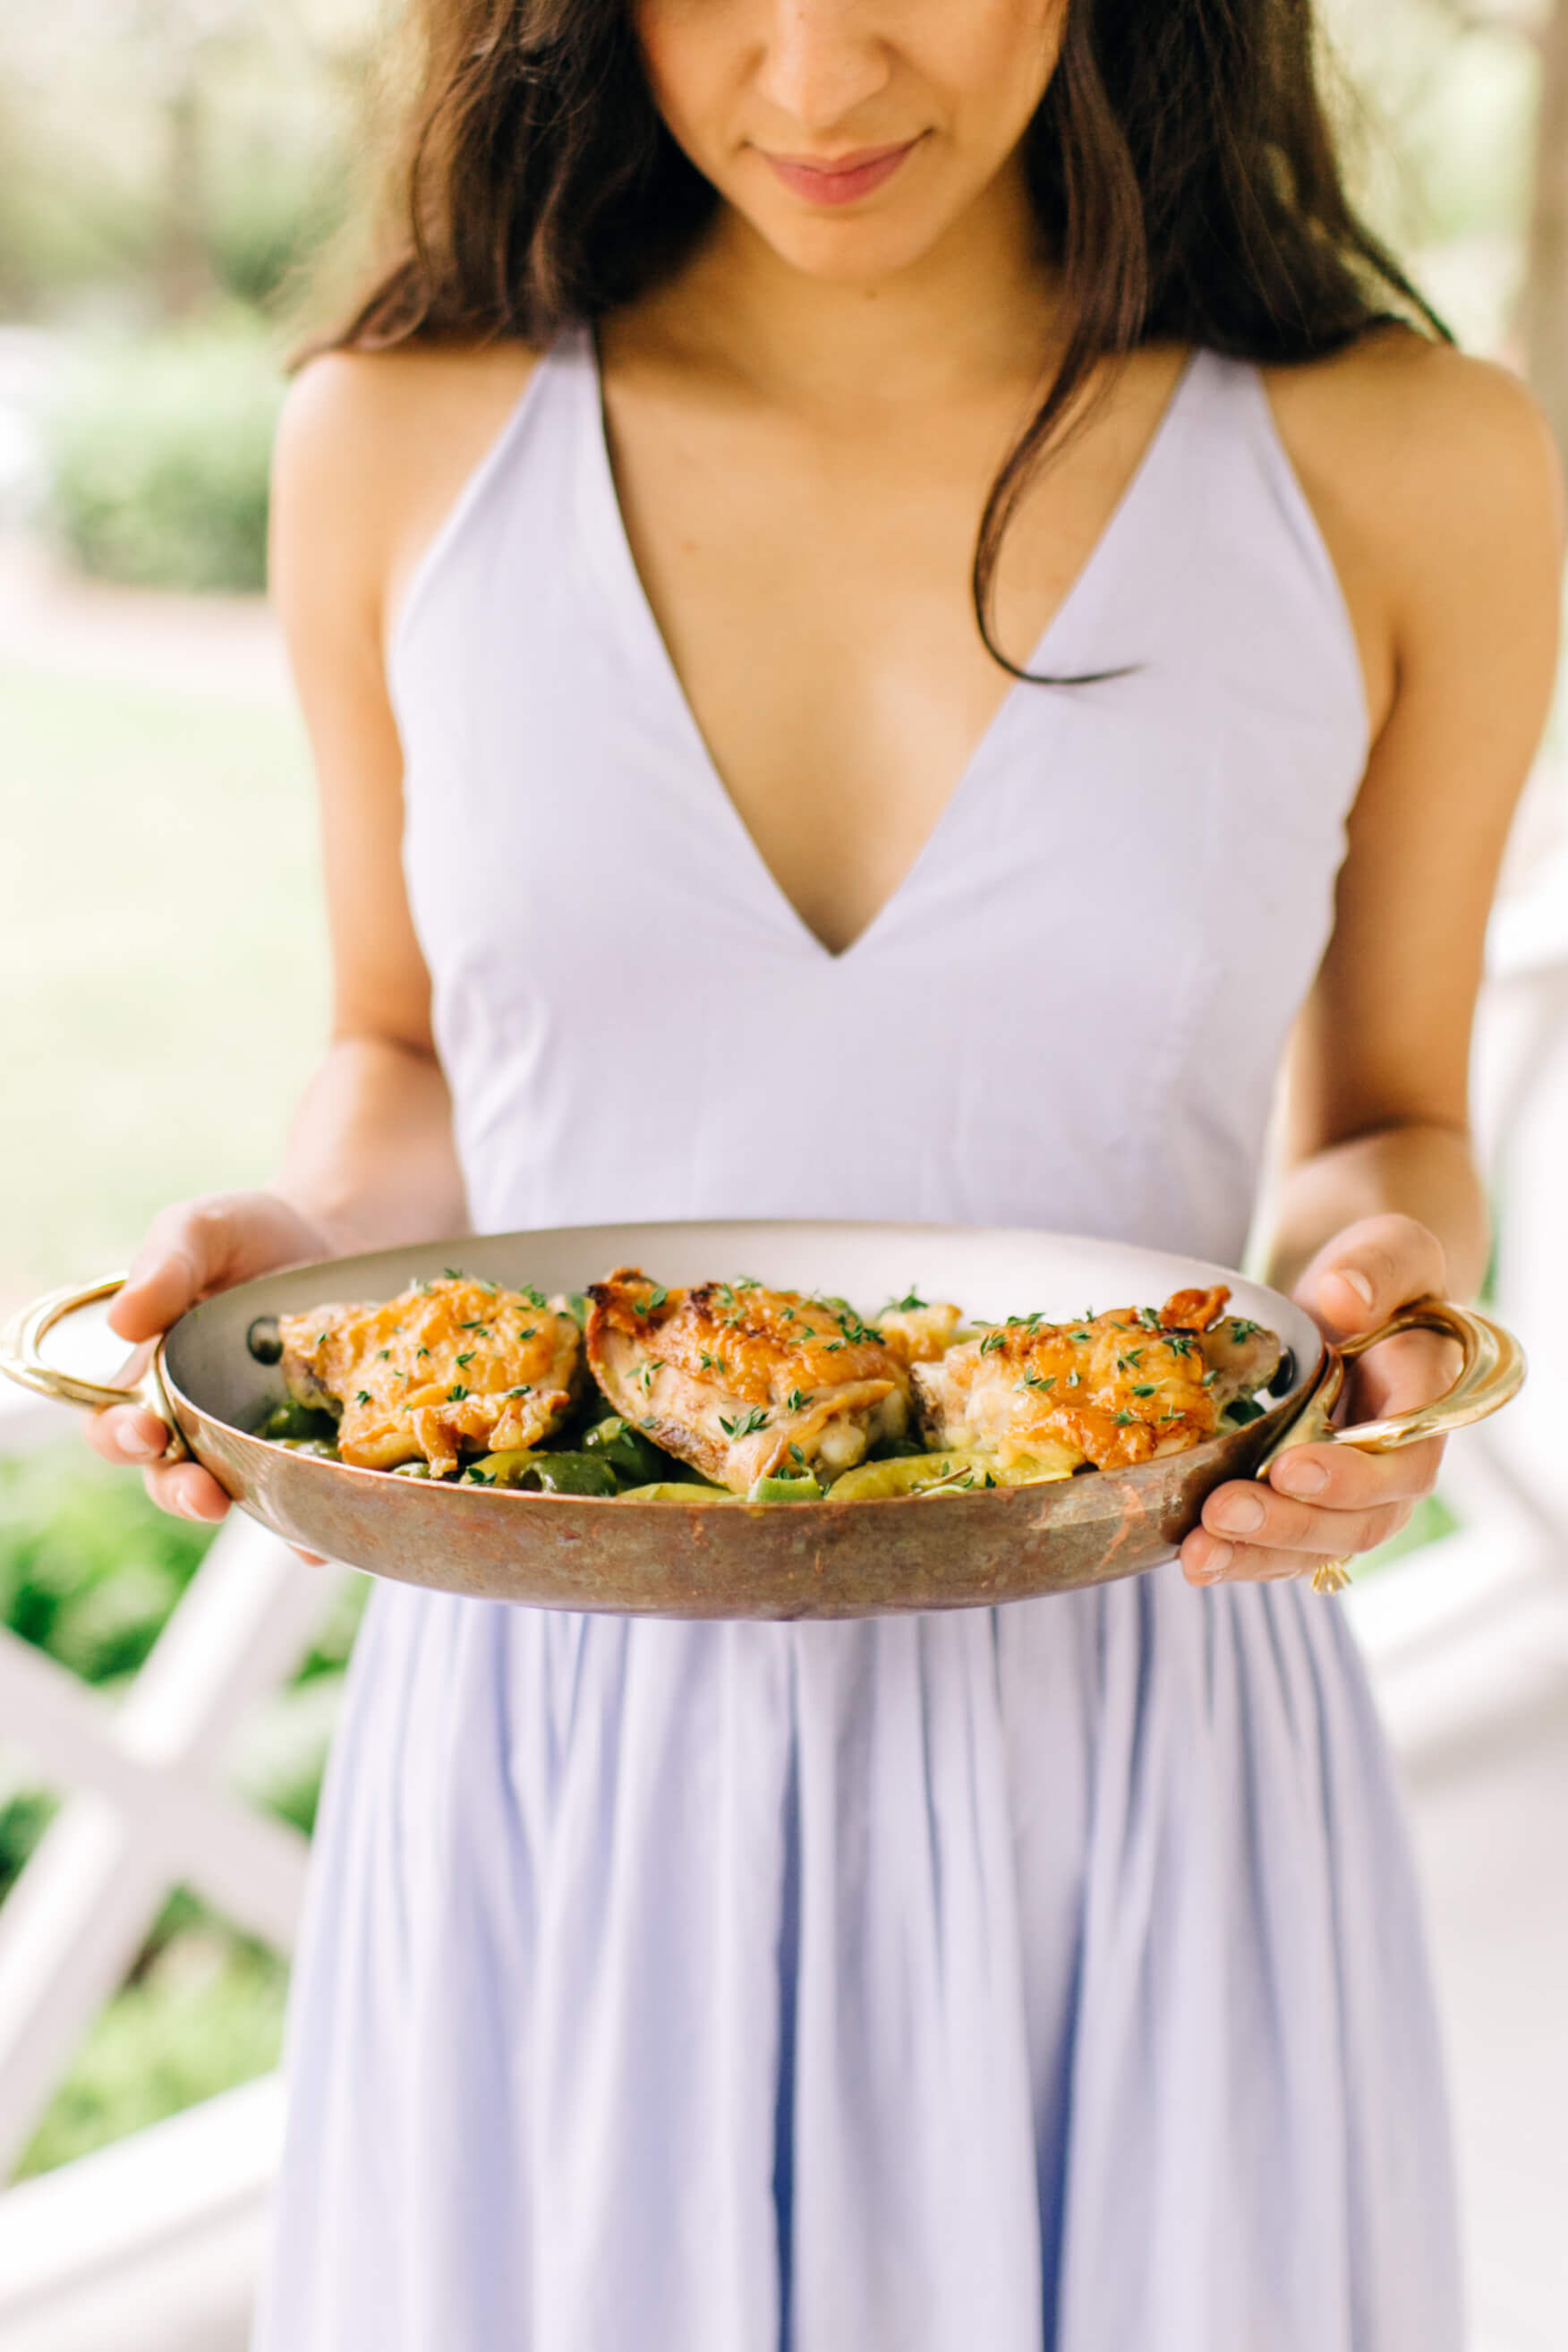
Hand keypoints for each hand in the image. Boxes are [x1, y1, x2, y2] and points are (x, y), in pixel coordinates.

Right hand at [85, 1190, 331, 1526]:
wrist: (344, 1236)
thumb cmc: (254, 1235)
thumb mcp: (203, 1231)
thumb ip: (165, 1266)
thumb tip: (122, 1322)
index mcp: (154, 1379)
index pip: (117, 1425)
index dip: (121, 1437)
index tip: (145, 1430)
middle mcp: (201, 1422)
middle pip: (173, 1477)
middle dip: (182, 1492)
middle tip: (203, 1494)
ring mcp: (261, 1440)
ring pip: (245, 1494)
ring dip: (257, 1512)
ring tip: (280, 1523)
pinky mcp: (319, 1445)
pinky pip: (314, 1490)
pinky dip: (320, 1515)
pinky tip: (336, 1526)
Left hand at [1180, 1213, 1455, 1587]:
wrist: (1347, 1300)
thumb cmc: (1376, 1273)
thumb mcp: (1389, 1249)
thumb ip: (1376, 1269)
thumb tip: (1344, 1297)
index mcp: (1425, 1407)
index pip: (1402, 1461)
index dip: (1351, 1476)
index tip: (1292, 1467)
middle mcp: (1395, 1465)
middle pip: (1357, 1521)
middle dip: (1289, 1524)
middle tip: (1223, 1512)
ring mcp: (1350, 1494)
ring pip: (1314, 1546)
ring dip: (1255, 1555)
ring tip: (1197, 1555)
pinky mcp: (1305, 1502)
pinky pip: (1280, 1547)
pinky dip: (1238, 1557)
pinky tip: (1192, 1559)